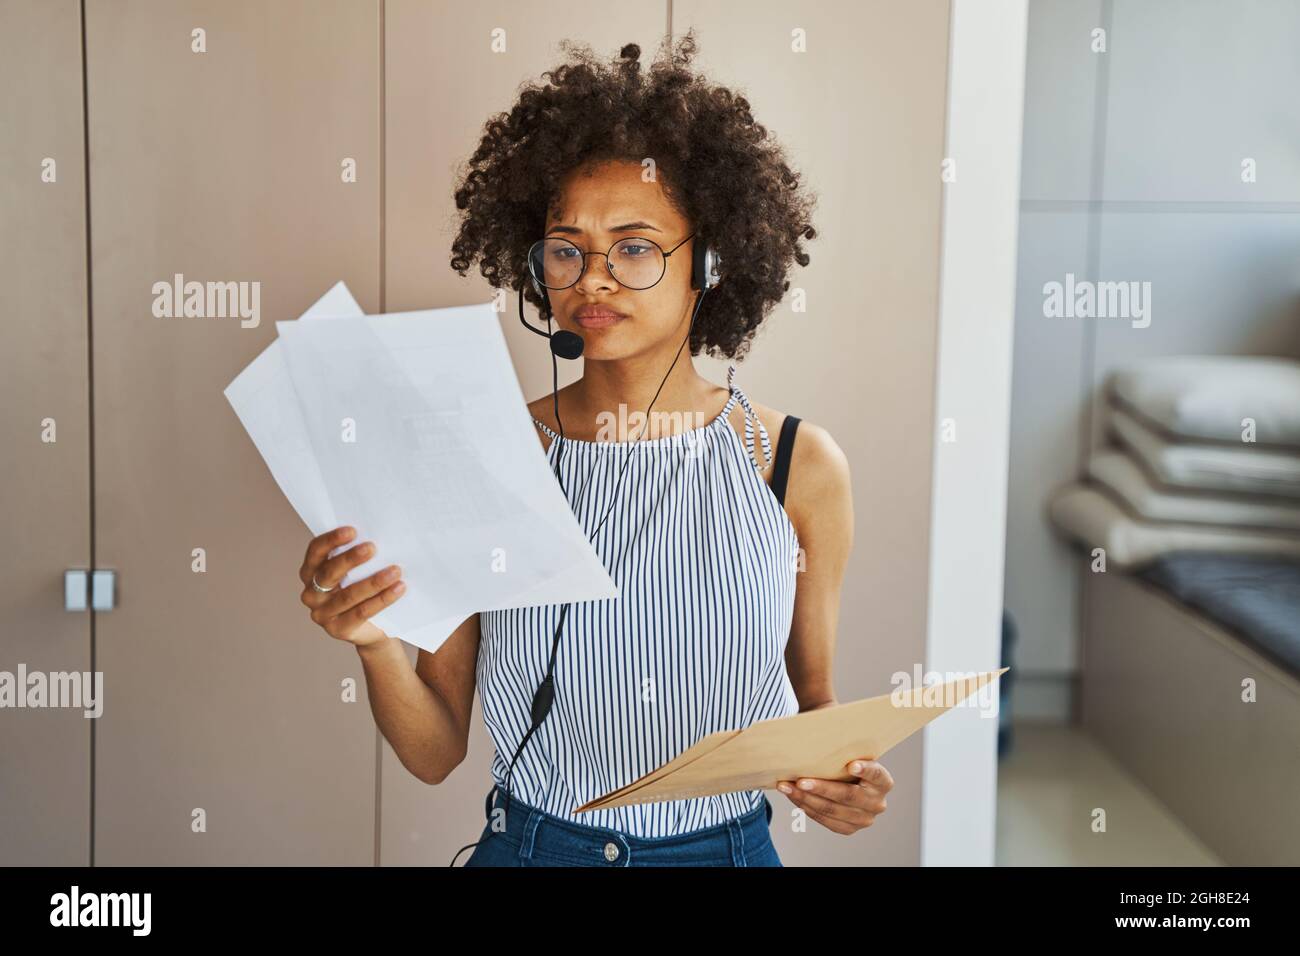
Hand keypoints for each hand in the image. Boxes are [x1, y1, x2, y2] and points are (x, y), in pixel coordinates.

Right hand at [298, 526, 405, 647]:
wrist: (373, 627)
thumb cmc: (363, 590)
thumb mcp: (356, 572)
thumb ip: (358, 557)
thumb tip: (378, 534)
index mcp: (310, 573)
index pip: (315, 552)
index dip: (331, 540)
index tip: (352, 531)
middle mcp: (311, 594)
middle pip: (329, 573)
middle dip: (350, 559)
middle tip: (372, 547)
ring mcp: (322, 614)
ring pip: (348, 595)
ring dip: (373, 582)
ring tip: (395, 570)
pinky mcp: (338, 629)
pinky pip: (362, 612)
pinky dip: (382, 599)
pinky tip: (399, 588)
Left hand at [776, 758, 892, 834]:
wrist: (850, 782)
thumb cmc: (848, 761)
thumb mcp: (852, 753)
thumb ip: (844, 748)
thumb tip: (819, 727)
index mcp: (883, 782)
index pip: (876, 774)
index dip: (865, 770)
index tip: (852, 764)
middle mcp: (877, 803)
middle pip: (848, 796)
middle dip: (821, 788)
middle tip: (800, 780)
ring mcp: (864, 819)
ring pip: (832, 810)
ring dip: (806, 798)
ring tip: (787, 787)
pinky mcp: (848, 829)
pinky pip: (824, 820)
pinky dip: (806, 806)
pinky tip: (793, 795)